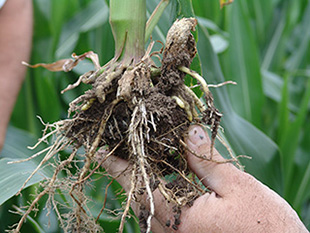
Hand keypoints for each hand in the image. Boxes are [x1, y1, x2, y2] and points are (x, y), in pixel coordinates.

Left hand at [102, 125, 307, 231]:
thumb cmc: (267, 226)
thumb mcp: (238, 187)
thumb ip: (208, 161)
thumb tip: (188, 131)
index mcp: (182, 220)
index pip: (139, 186)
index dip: (117, 167)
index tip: (99, 150)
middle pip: (139, 199)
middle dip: (126, 174)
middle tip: (117, 150)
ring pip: (148, 210)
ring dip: (141, 184)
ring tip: (138, 160)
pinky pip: (162, 218)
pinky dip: (157, 195)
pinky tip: (164, 179)